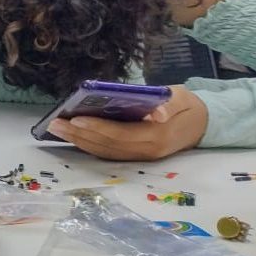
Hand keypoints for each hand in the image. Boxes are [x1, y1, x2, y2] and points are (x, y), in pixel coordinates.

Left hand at [48, 86, 208, 160]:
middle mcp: (147, 151)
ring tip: (56, 128)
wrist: (202, 124)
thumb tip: (157, 114)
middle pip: (108, 146)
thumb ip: (167, 104)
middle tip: (54, 123)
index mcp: (158, 136)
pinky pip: (108, 153)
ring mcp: (141, 157)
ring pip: (105, 152)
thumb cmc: (186, 105)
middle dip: (79, 135)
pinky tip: (71, 136)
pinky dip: (88, 146)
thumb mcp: (180, 98)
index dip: (97, 128)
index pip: (122, 134)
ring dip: (78, 142)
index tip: (75, 118)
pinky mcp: (135, 157)